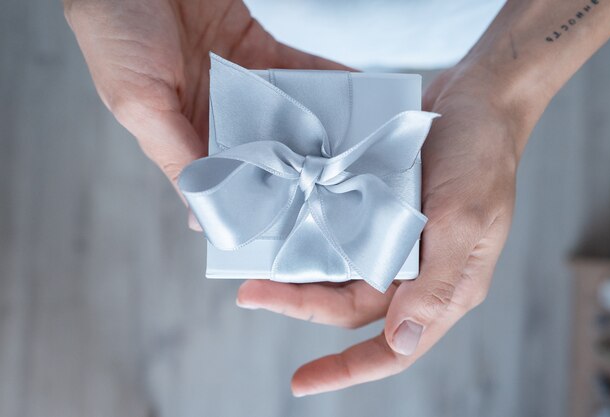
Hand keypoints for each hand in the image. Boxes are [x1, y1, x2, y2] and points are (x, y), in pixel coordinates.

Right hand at [64, 0, 347, 226]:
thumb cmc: (116, 33)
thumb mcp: (139, 103)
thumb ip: (174, 156)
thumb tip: (198, 215)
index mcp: (184, 138)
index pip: (229, 179)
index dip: (260, 194)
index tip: (297, 212)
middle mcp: (217, 117)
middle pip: (267, 150)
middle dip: (301, 165)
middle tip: (340, 184)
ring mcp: (240, 85)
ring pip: (288, 114)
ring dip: (321, 126)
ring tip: (358, 146)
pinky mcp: (258, 51)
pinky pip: (298, 69)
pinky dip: (325, 80)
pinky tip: (354, 94)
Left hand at [236, 63, 524, 395]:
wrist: (476, 99)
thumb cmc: (482, 157)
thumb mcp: (465, 219)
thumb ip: (436, 283)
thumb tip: (402, 340)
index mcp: (443, 287)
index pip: (393, 348)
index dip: (347, 371)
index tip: (300, 383)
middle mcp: (415, 272)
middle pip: (349, 307)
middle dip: (299, 303)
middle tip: (251, 292)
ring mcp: (395, 242)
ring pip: (337, 274)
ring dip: (298, 275)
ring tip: (254, 269)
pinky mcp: (380, 213)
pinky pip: (339, 236)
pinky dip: (311, 238)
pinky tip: (283, 232)